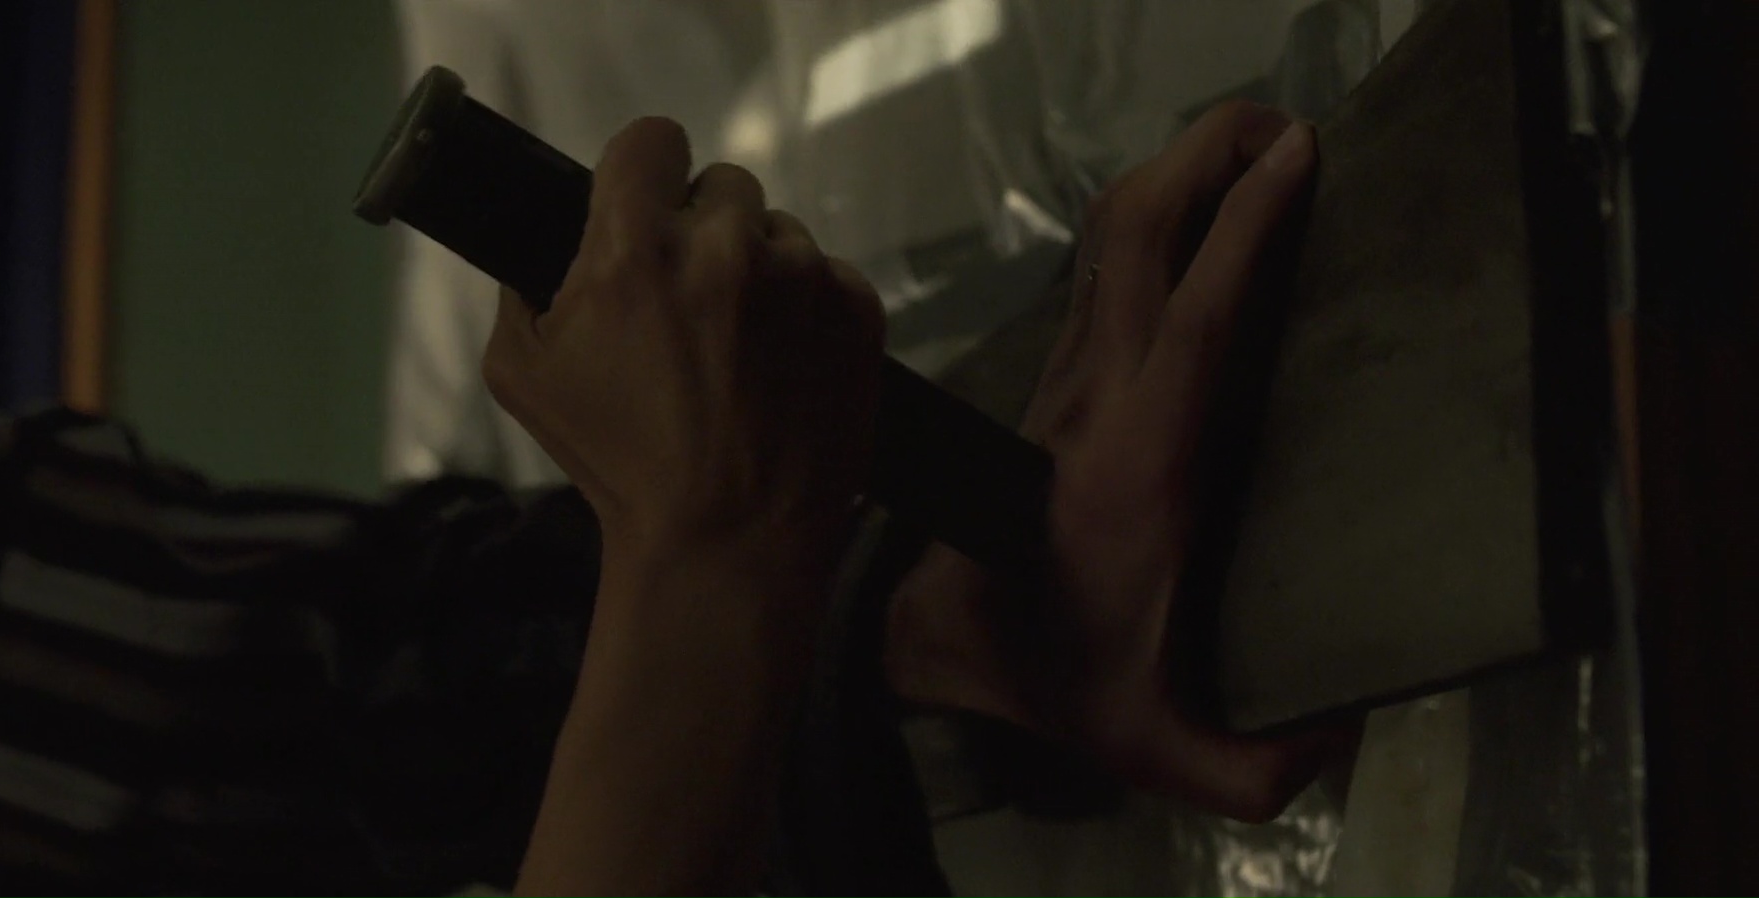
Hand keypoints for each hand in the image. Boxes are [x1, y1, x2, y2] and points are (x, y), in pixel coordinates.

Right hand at [502, 119, 885, 897]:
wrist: (728, 544)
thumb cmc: (617, 466)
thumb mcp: (521, 374)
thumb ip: (525, 287)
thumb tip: (555, 240)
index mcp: (637, 251)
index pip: (649, 139)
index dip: (642, 171)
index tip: (643, 206)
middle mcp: (726, 248)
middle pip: (720, 185)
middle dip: (702, 231)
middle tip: (690, 301)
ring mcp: (802, 278)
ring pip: (778, 233)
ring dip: (758, 272)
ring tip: (741, 351)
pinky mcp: (858, 310)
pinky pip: (828, 276)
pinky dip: (808, 310)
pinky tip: (783, 369)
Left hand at [886, 102, 1348, 821]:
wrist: (940, 644)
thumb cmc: (1055, 673)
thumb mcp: (1156, 741)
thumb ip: (1250, 764)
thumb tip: (1339, 750)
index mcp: (1141, 463)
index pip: (1194, 317)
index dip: (1247, 229)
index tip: (1299, 158)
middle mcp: (1099, 397)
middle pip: (1136, 238)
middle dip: (1204, 158)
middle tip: (1280, 123)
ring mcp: (1072, 377)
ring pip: (1109, 238)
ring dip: (1174, 171)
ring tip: (1248, 139)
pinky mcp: (1060, 376)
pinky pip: (1102, 267)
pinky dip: (1152, 212)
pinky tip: (1196, 204)